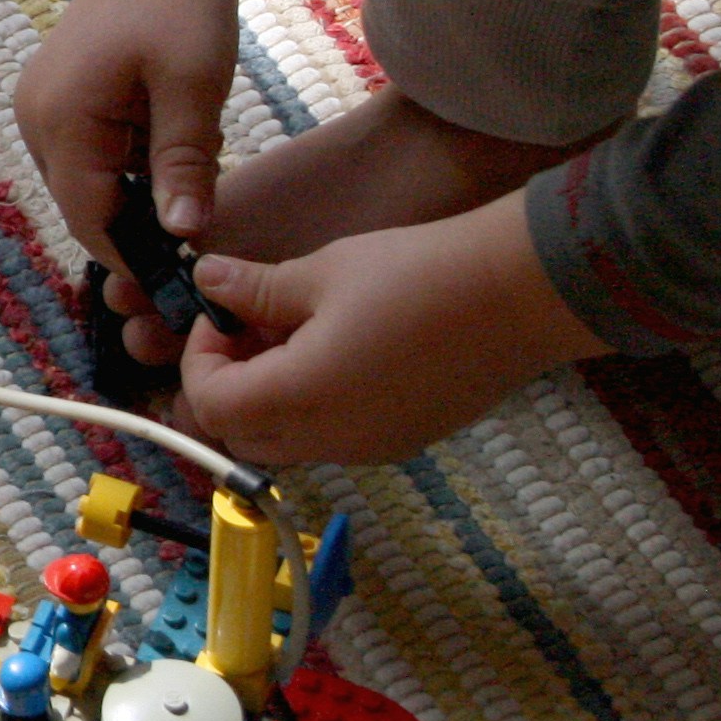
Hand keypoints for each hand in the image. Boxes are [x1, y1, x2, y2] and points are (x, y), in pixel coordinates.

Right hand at [20, 0, 294, 333]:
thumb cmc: (183, 8)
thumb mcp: (195, 90)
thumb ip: (184, 165)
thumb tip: (182, 237)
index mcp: (62, 118)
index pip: (88, 217)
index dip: (134, 253)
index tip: (185, 269)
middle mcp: (35, 119)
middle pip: (82, 206)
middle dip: (137, 221)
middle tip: (199, 208)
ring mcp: (37, 108)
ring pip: (85, 186)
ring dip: (134, 192)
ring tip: (188, 157)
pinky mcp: (51, 101)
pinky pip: (85, 158)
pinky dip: (124, 165)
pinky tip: (165, 137)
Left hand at [173, 194, 604, 466]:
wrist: (521, 294)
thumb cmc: (419, 274)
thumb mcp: (322, 271)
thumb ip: (253, 289)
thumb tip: (205, 282)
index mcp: (301, 398)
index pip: (210, 405)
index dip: (200, 358)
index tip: (221, 314)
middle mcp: (332, 440)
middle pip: (240, 435)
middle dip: (227, 383)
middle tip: (248, 326)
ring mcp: (370, 448)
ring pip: (285, 442)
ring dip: (269, 396)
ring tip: (295, 332)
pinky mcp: (402, 442)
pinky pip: (331, 439)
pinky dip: (312, 406)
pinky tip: (338, 350)